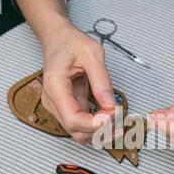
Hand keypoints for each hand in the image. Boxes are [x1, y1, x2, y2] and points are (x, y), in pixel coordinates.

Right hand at [41, 23, 115, 143]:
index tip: (114, 114)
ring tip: (118, 119)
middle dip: (101, 130)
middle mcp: (53, 101)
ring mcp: (58, 107)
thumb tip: (111, 105)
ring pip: (79, 133)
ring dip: (100, 132)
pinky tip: (110, 118)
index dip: (95, 124)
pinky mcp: (67, 108)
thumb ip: (102, 80)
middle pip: (76, 131)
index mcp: (55, 86)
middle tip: (120, 116)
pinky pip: (82, 125)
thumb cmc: (71, 43)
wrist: (58, 40)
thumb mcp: (92, 53)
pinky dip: (97, 126)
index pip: (73, 119)